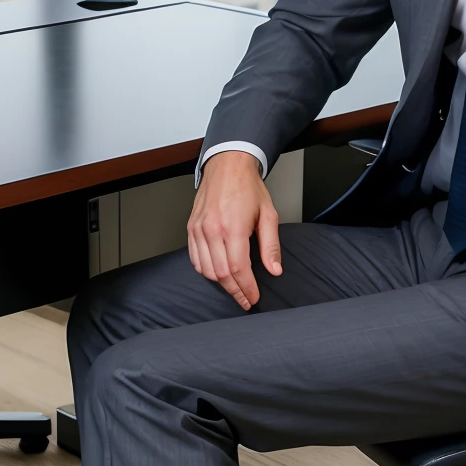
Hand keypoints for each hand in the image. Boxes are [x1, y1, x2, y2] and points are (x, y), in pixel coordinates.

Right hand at [187, 151, 281, 308]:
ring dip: (221, 283)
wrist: (227, 166)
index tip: (253, 297)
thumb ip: (271, 246)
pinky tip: (217, 274)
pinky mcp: (191, 228)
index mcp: (233, 226)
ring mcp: (199, 229)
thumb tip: (275, 269)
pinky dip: (205, 271)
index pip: (239, 269)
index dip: (247, 288)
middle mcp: (212, 229)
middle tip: (245, 299)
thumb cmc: (248, 187)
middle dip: (235, 291)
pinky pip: (195, 259)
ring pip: (206, 270)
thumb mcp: (268, 215)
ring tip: (235, 288)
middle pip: (221, 273)